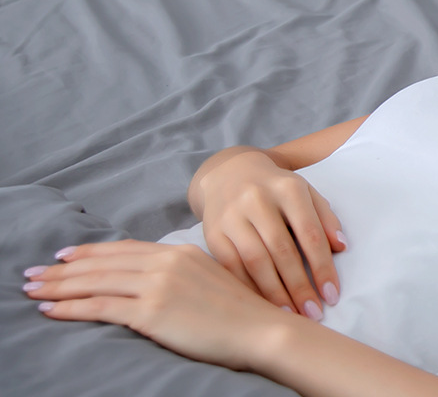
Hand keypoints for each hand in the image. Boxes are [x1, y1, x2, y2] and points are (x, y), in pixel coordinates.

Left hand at [23, 240, 299, 371]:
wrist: (263, 329)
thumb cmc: (244, 314)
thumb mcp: (211, 282)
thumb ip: (183, 276)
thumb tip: (156, 284)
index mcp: (181, 252)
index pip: (124, 249)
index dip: (91, 252)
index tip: (66, 256)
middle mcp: (166, 262)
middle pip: (102, 263)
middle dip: (63, 269)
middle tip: (34, 273)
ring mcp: (158, 285)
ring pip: (95, 282)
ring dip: (58, 286)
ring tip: (33, 289)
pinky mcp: (152, 311)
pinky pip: (100, 306)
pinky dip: (70, 307)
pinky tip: (51, 309)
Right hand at [191, 149, 345, 318]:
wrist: (230, 174)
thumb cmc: (277, 190)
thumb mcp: (306, 194)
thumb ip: (325, 218)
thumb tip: (341, 247)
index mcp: (288, 189)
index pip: (310, 234)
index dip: (323, 267)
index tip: (332, 295)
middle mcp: (257, 200)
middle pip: (282, 250)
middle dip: (300, 286)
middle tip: (313, 314)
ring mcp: (231, 216)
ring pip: (254, 260)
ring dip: (274, 293)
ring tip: (290, 315)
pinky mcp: (212, 232)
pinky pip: (230, 266)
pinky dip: (248, 288)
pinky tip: (260, 306)